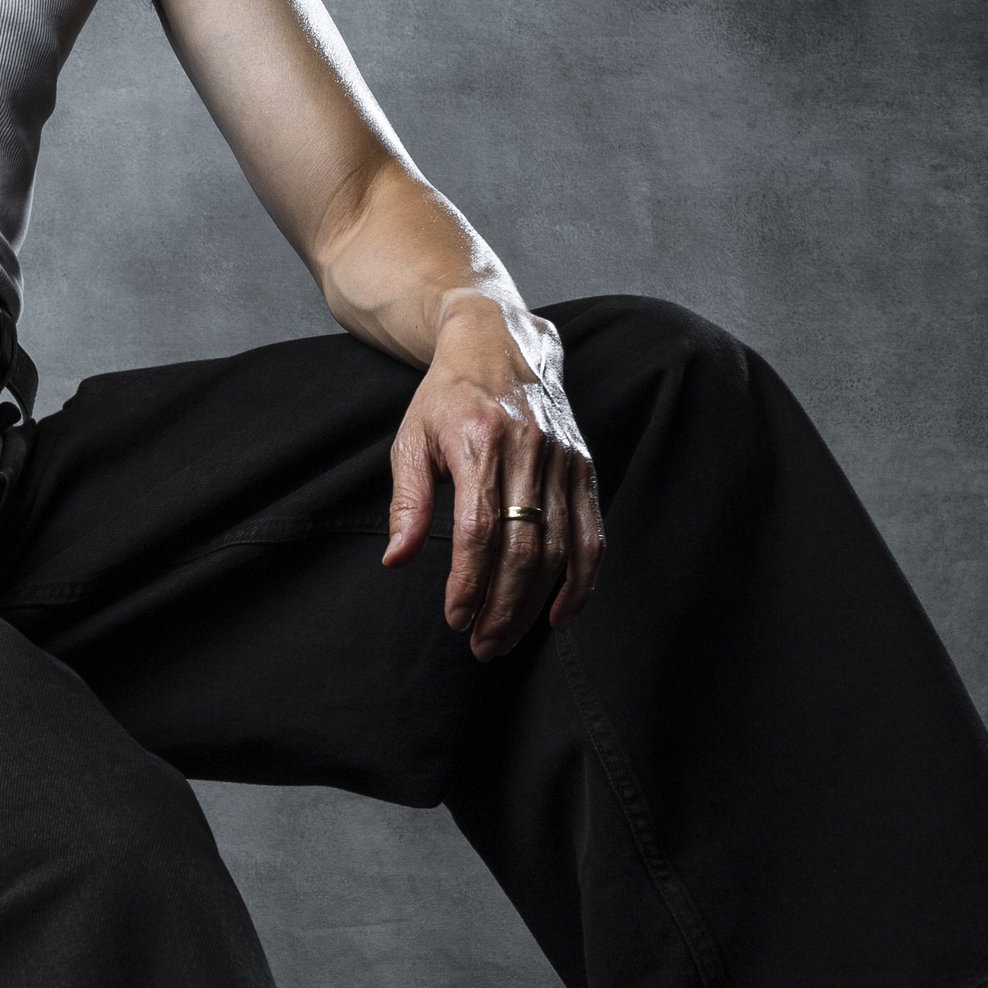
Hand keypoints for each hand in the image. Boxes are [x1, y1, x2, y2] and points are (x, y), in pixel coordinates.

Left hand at [381, 304, 603, 657]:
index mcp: (479, 441)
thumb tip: (396, 560)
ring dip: (535, 604)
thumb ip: (408, 502)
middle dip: (503, 606)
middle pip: (524, 546)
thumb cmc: (446, 397)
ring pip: (560, 547)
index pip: (480, 529)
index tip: (455, 617)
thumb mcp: (411, 439)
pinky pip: (591, 534)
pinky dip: (582, 580)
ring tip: (506, 639)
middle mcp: (529, 450)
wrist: (499, 342)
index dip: (469, 581)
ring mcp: (564, 459)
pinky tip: (561, 615)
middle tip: (481, 645)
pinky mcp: (584, 467)